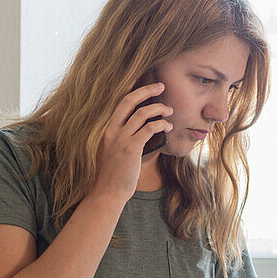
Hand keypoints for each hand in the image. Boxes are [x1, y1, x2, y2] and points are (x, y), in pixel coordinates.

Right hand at [89, 82, 172, 202]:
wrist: (107, 193)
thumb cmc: (114, 175)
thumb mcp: (114, 152)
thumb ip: (125, 139)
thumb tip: (146, 127)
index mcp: (107, 130)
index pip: (120, 104)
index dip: (133, 91)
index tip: (145, 84)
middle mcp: (112, 131)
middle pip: (129, 100)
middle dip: (147, 90)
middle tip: (161, 85)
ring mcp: (120, 139)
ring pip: (142, 113)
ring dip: (159, 108)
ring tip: (169, 110)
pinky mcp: (131, 148)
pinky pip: (149, 128)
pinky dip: (161, 124)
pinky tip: (168, 126)